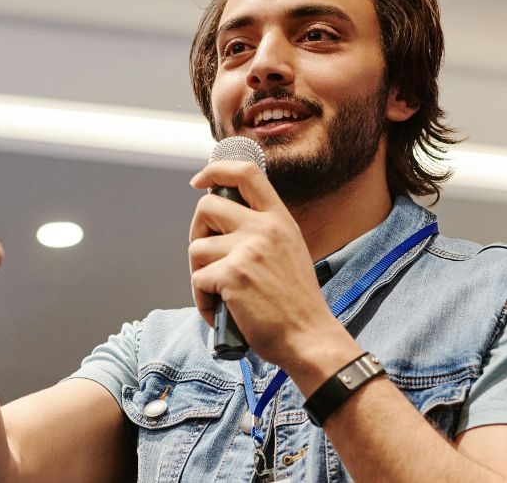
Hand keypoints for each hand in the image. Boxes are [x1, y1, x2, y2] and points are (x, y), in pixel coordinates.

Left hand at [188, 160, 342, 365]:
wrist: (309, 337)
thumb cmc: (297, 304)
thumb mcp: (289, 251)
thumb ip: (262, 232)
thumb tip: (221, 225)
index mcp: (279, 219)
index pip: (245, 173)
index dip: (215, 170)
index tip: (200, 181)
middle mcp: (264, 228)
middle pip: (206, 207)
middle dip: (196, 232)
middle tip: (205, 258)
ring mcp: (247, 250)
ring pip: (196, 248)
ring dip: (200, 274)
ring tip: (219, 294)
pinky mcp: (232, 275)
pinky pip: (198, 280)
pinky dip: (202, 300)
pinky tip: (221, 312)